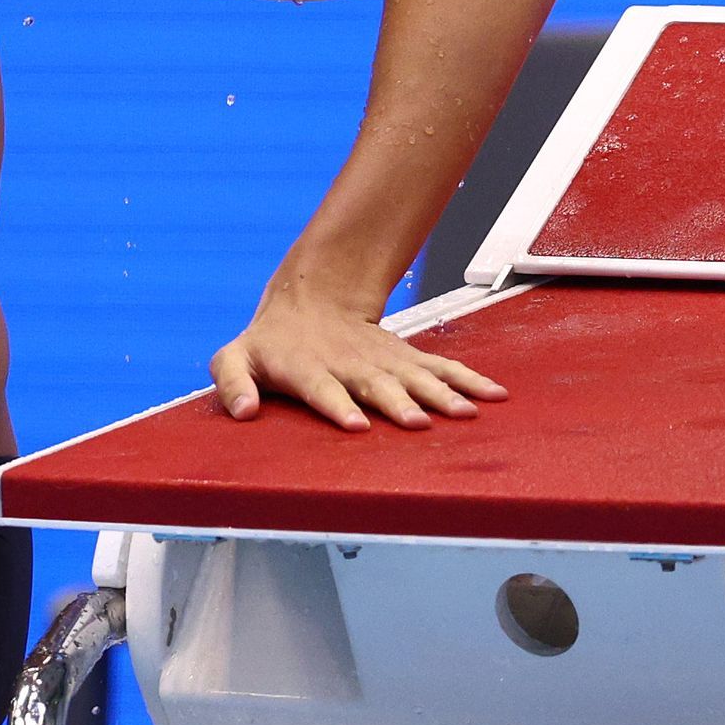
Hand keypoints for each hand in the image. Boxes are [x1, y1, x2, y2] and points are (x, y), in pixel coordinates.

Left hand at [210, 296, 505, 431]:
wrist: (309, 300)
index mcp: (307, 369)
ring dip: (441, 395)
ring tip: (465, 413)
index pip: (322, 390)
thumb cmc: (269, 342)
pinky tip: (493, 395)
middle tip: (418, 423)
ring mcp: (381, 361)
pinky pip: (440, 368)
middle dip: (397, 404)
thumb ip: (230, 383)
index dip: (338, 406)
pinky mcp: (405, 358)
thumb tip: (241, 412)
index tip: (356, 425)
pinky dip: (468, 380)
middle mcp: (349, 365)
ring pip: (414, 376)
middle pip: (375, 386)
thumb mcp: (235, 358)